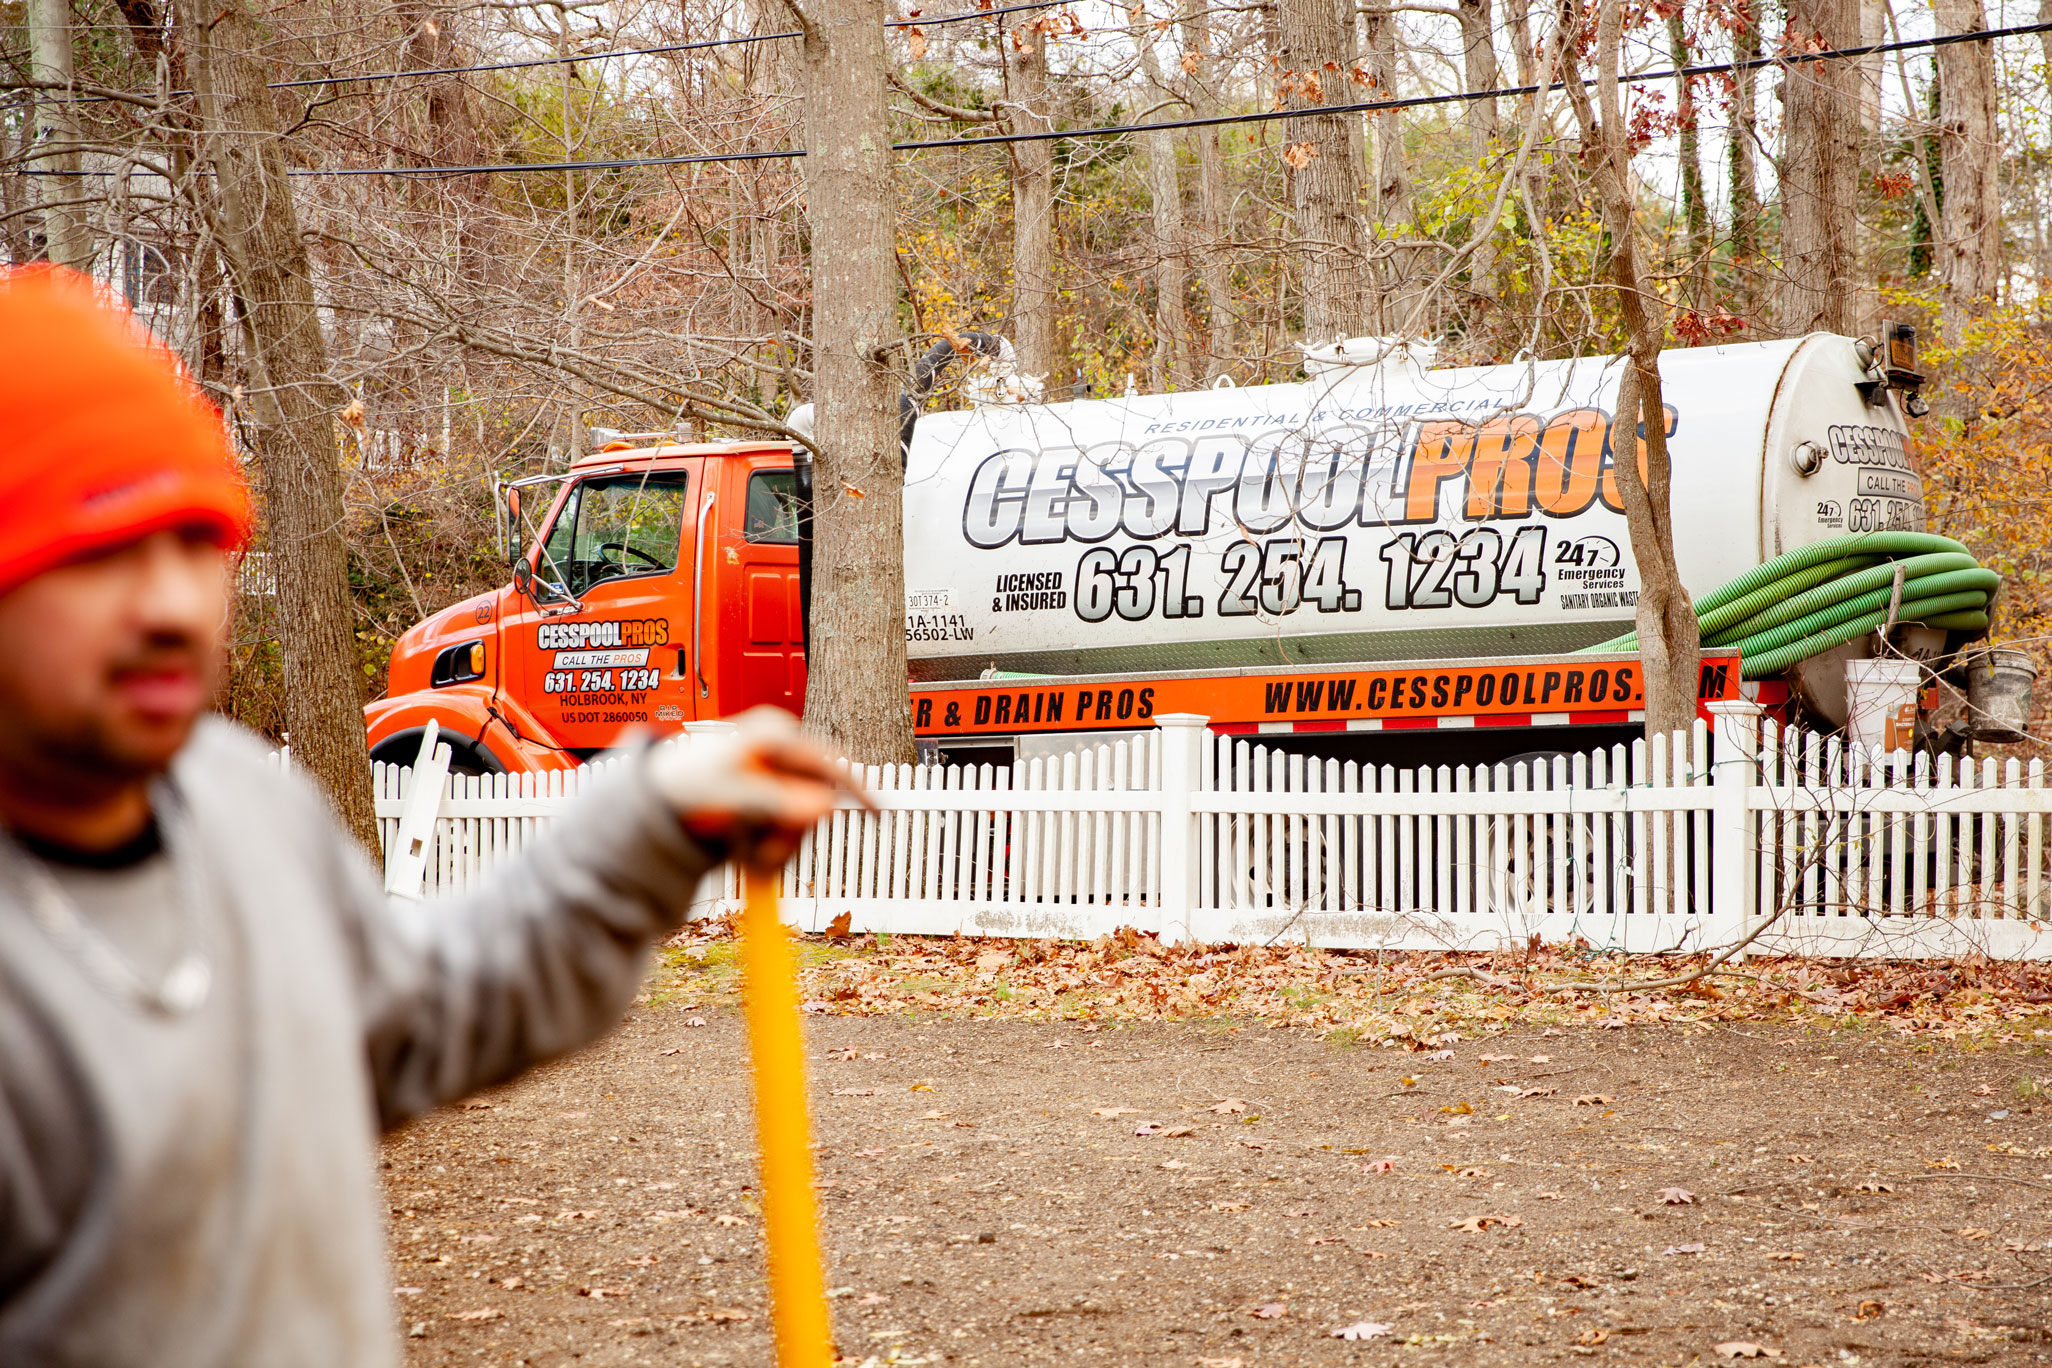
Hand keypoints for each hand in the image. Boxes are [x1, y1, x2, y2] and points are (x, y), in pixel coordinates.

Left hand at [646, 707, 867, 868]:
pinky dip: (767, 843)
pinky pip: (784, 825)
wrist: (653, 797)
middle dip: (792, 833)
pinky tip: (740, 846)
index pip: (827, 762)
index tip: (877, 814)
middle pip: (815, 797)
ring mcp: (773, 773)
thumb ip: (777, 802)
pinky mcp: (767, 795)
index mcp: (773, 734)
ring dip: (775, 843)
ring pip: (801, 817)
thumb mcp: (731, 794)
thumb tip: (824, 808)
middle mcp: (778, 750)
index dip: (856, 788)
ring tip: (739, 850)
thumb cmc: (683, 784)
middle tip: (762, 857)